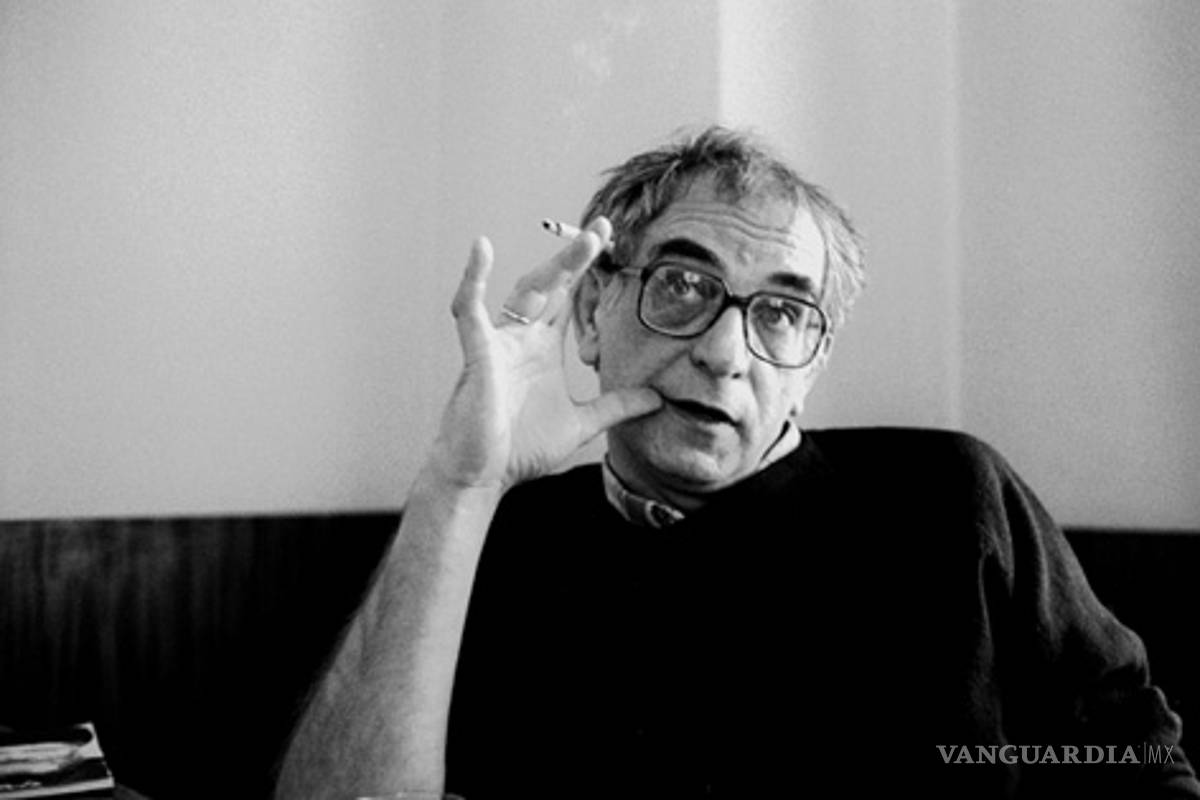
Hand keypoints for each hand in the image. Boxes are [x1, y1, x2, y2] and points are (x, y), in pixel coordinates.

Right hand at [427, 217, 660, 492]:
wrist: (481, 476)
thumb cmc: (519, 448)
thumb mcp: (582, 423)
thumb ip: (617, 406)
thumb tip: (658, 398)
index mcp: (542, 349)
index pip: (569, 299)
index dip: (588, 271)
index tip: (610, 243)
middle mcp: (520, 338)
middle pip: (552, 286)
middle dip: (577, 257)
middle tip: (604, 229)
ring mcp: (499, 343)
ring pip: (526, 291)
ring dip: (554, 266)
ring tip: (583, 242)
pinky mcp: (478, 355)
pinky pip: (469, 309)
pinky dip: (473, 279)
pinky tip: (482, 248)